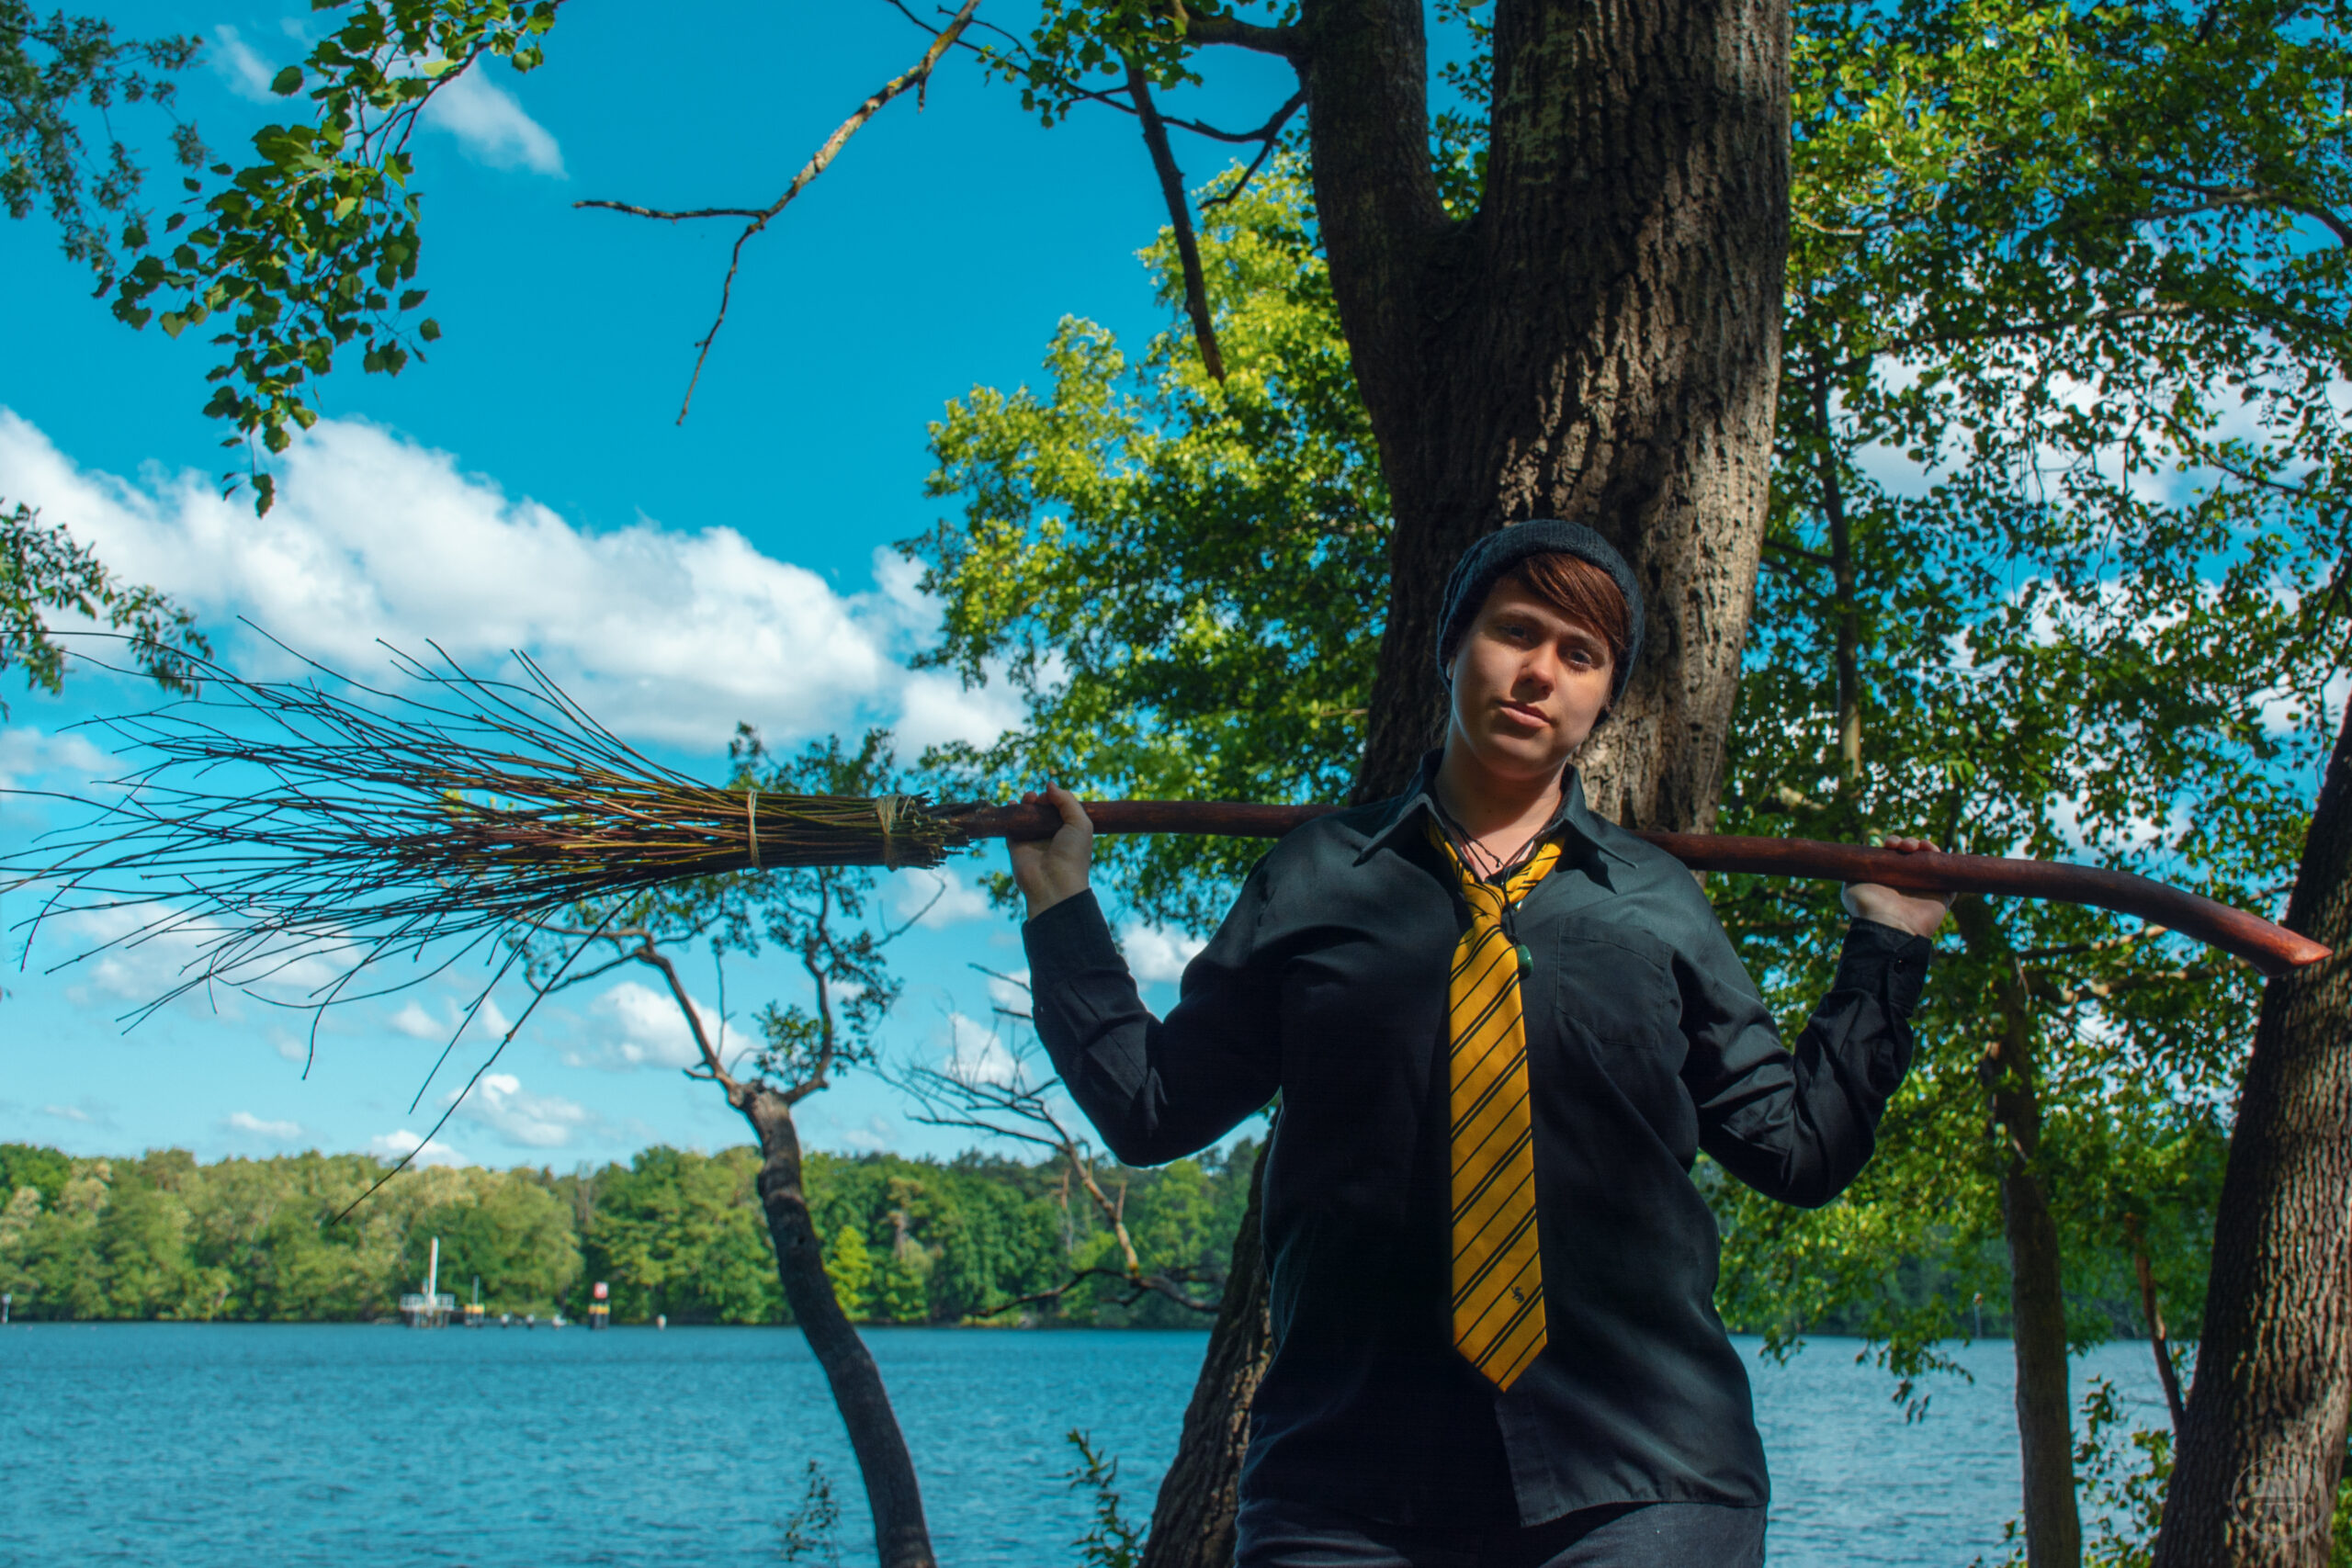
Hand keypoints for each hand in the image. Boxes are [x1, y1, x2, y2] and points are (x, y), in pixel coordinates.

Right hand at [1009, 783, 1093, 919]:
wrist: (1054, 884)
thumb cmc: (1072, 854)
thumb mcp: (1080, 823)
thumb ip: (1067, 800)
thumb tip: (1050, 785)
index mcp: (1069, 833)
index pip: (1061, 810)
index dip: (1055, 799)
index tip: (1051, 796)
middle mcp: (1051, 837)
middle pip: (1042, 812)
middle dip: (1039, 800)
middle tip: (1038, 798)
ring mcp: (1033, 841)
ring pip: (1026, 817)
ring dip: (1026, 804)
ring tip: (1028, 798)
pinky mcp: (1016, 846)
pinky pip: (1011, 827)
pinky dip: (1009, 814)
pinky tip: (1010, 803)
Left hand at [1841, 836, 1955, 937]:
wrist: (1888, 924)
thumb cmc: (1867, 906)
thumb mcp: (1850, 888)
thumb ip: (1853, 873)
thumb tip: (1852, 861)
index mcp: (1887, 878)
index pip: (1894, 854)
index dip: (1894, 843)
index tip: (1890, 844)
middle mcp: (1906, 882)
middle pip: (1913, 854)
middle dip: (1910, 843)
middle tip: (1906, 846)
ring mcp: (1925, 888)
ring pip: (1931, 861)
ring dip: (1928, 847)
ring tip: (1921, 847)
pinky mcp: (1942, 896)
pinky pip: (1951, 877)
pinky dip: (1948, 862)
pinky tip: (1937, 854)